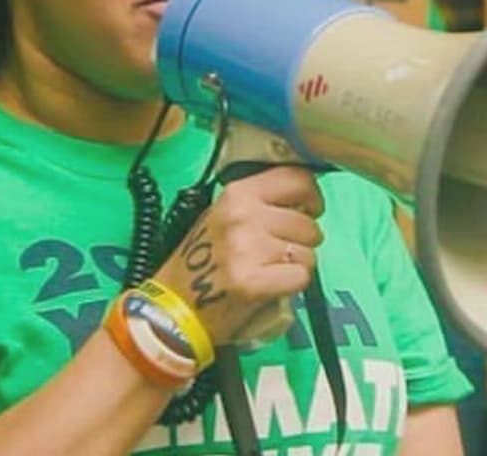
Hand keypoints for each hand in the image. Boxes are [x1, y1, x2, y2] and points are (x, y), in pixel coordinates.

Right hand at [153, 165, 323, 344]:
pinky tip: (272, 286)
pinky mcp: (252, 282)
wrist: (175, 307)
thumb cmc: (203, 260)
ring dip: (298, 265)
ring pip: (308, 253)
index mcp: (237, 193)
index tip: (309, 211)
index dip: (311, 197)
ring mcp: (247, 249)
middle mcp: (243, 216)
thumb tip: (305, 203)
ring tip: (272, 270)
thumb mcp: (224, 216)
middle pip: (308, 223)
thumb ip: (261, 203)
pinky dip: (293, 285)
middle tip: (281, 253)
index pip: (297, 179)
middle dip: (304, 241)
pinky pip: (301, 277)